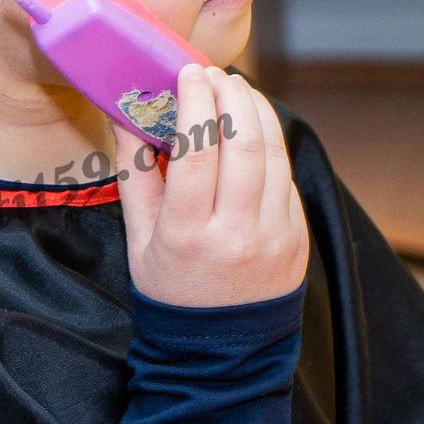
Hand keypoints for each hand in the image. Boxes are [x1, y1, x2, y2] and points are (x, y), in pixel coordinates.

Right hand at [110, 65, 307, 309]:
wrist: (219, 351)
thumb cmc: (169, 289)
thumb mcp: (138, 239)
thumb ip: (134, 175)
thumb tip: (126, 115)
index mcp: (186, 235)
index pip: (197, 152)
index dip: (195, 103)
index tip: (188, 73)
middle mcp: (235, 234)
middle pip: (242, 144)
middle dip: (231, 96)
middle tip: (217, 73)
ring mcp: (273, 237)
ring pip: (273, 155)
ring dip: (257, 111)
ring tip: (239, 89)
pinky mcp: (297, 238)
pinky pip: (287, 178)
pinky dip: (270, 145)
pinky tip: (254, 128)